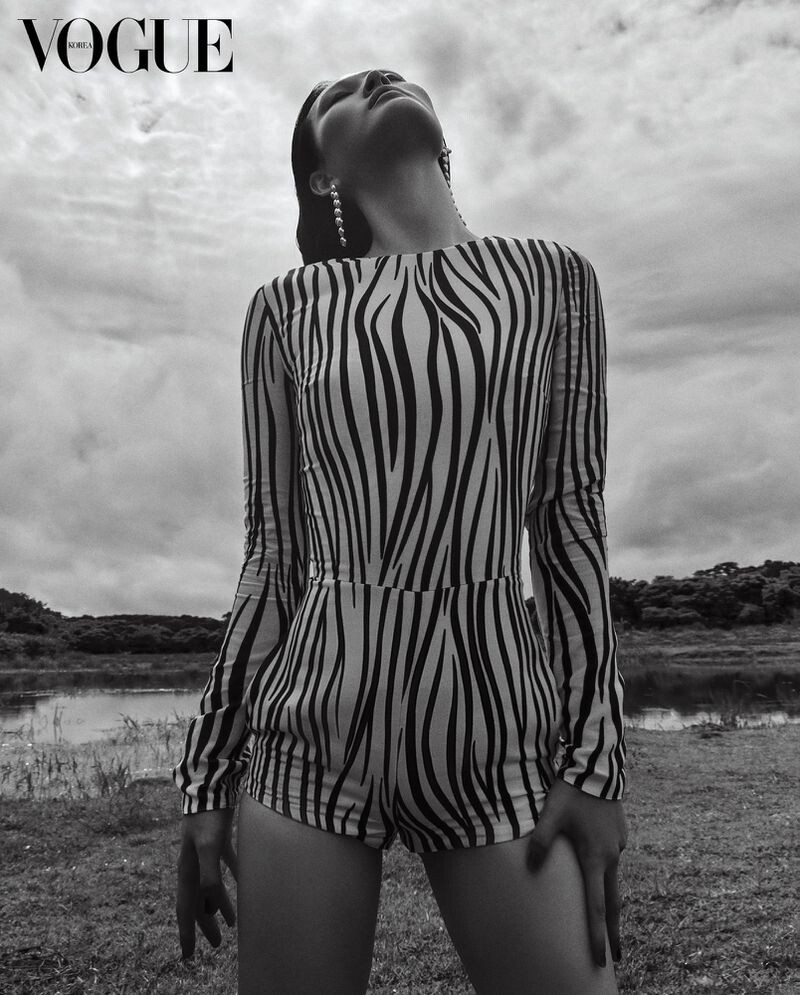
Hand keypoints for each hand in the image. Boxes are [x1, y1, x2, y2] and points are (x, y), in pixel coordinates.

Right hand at [176, 808, 238, 958]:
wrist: (211, 785)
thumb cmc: (208, 816)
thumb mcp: (209, 847)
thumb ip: (209, 875)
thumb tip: (209, 904)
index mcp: (187, 869)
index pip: (185, 908)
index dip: (187, 932)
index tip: (188, 957)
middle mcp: (193, 864)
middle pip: (199, 901)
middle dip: (206, 925)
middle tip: (217, 946)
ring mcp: (206, 852)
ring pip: (212, 886)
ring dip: (220, 905)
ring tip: (232, 923)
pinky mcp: (219, 840)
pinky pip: (226, 865)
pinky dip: (233, 878)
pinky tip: (244, 884)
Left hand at [526, 778, 626, 967]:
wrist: (597, 768)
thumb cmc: (571, 793)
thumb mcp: (550, 816)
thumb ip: (540, 843)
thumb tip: (529, 870)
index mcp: (595, 858)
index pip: (597, 907)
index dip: (598, 935)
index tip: (601, 959)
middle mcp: (611, 856)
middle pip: (613, 902)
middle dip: (613, 931)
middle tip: (614, 956)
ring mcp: (619, 845)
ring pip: (612, 876)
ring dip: (608, 895)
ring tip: (603, 910)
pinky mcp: (620, 833)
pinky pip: (611, 854)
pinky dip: (604, 864)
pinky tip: (593, 854)